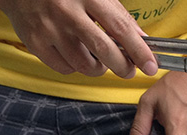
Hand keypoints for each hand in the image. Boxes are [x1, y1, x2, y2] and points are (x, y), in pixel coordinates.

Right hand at [0, 0, 157, 77]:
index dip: (139, 51)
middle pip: (104, 51)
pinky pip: (65, 68)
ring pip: (85, 65)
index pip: (120, 28)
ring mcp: (49, 29)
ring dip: (99, 68)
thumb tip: (142, 41)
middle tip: (128, 70)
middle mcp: (67, 12)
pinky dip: (75, 67)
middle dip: (123, 67)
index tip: (151, 66)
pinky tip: (76, 55)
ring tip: (99, 59)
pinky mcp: (35, 43)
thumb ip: (118, 15)